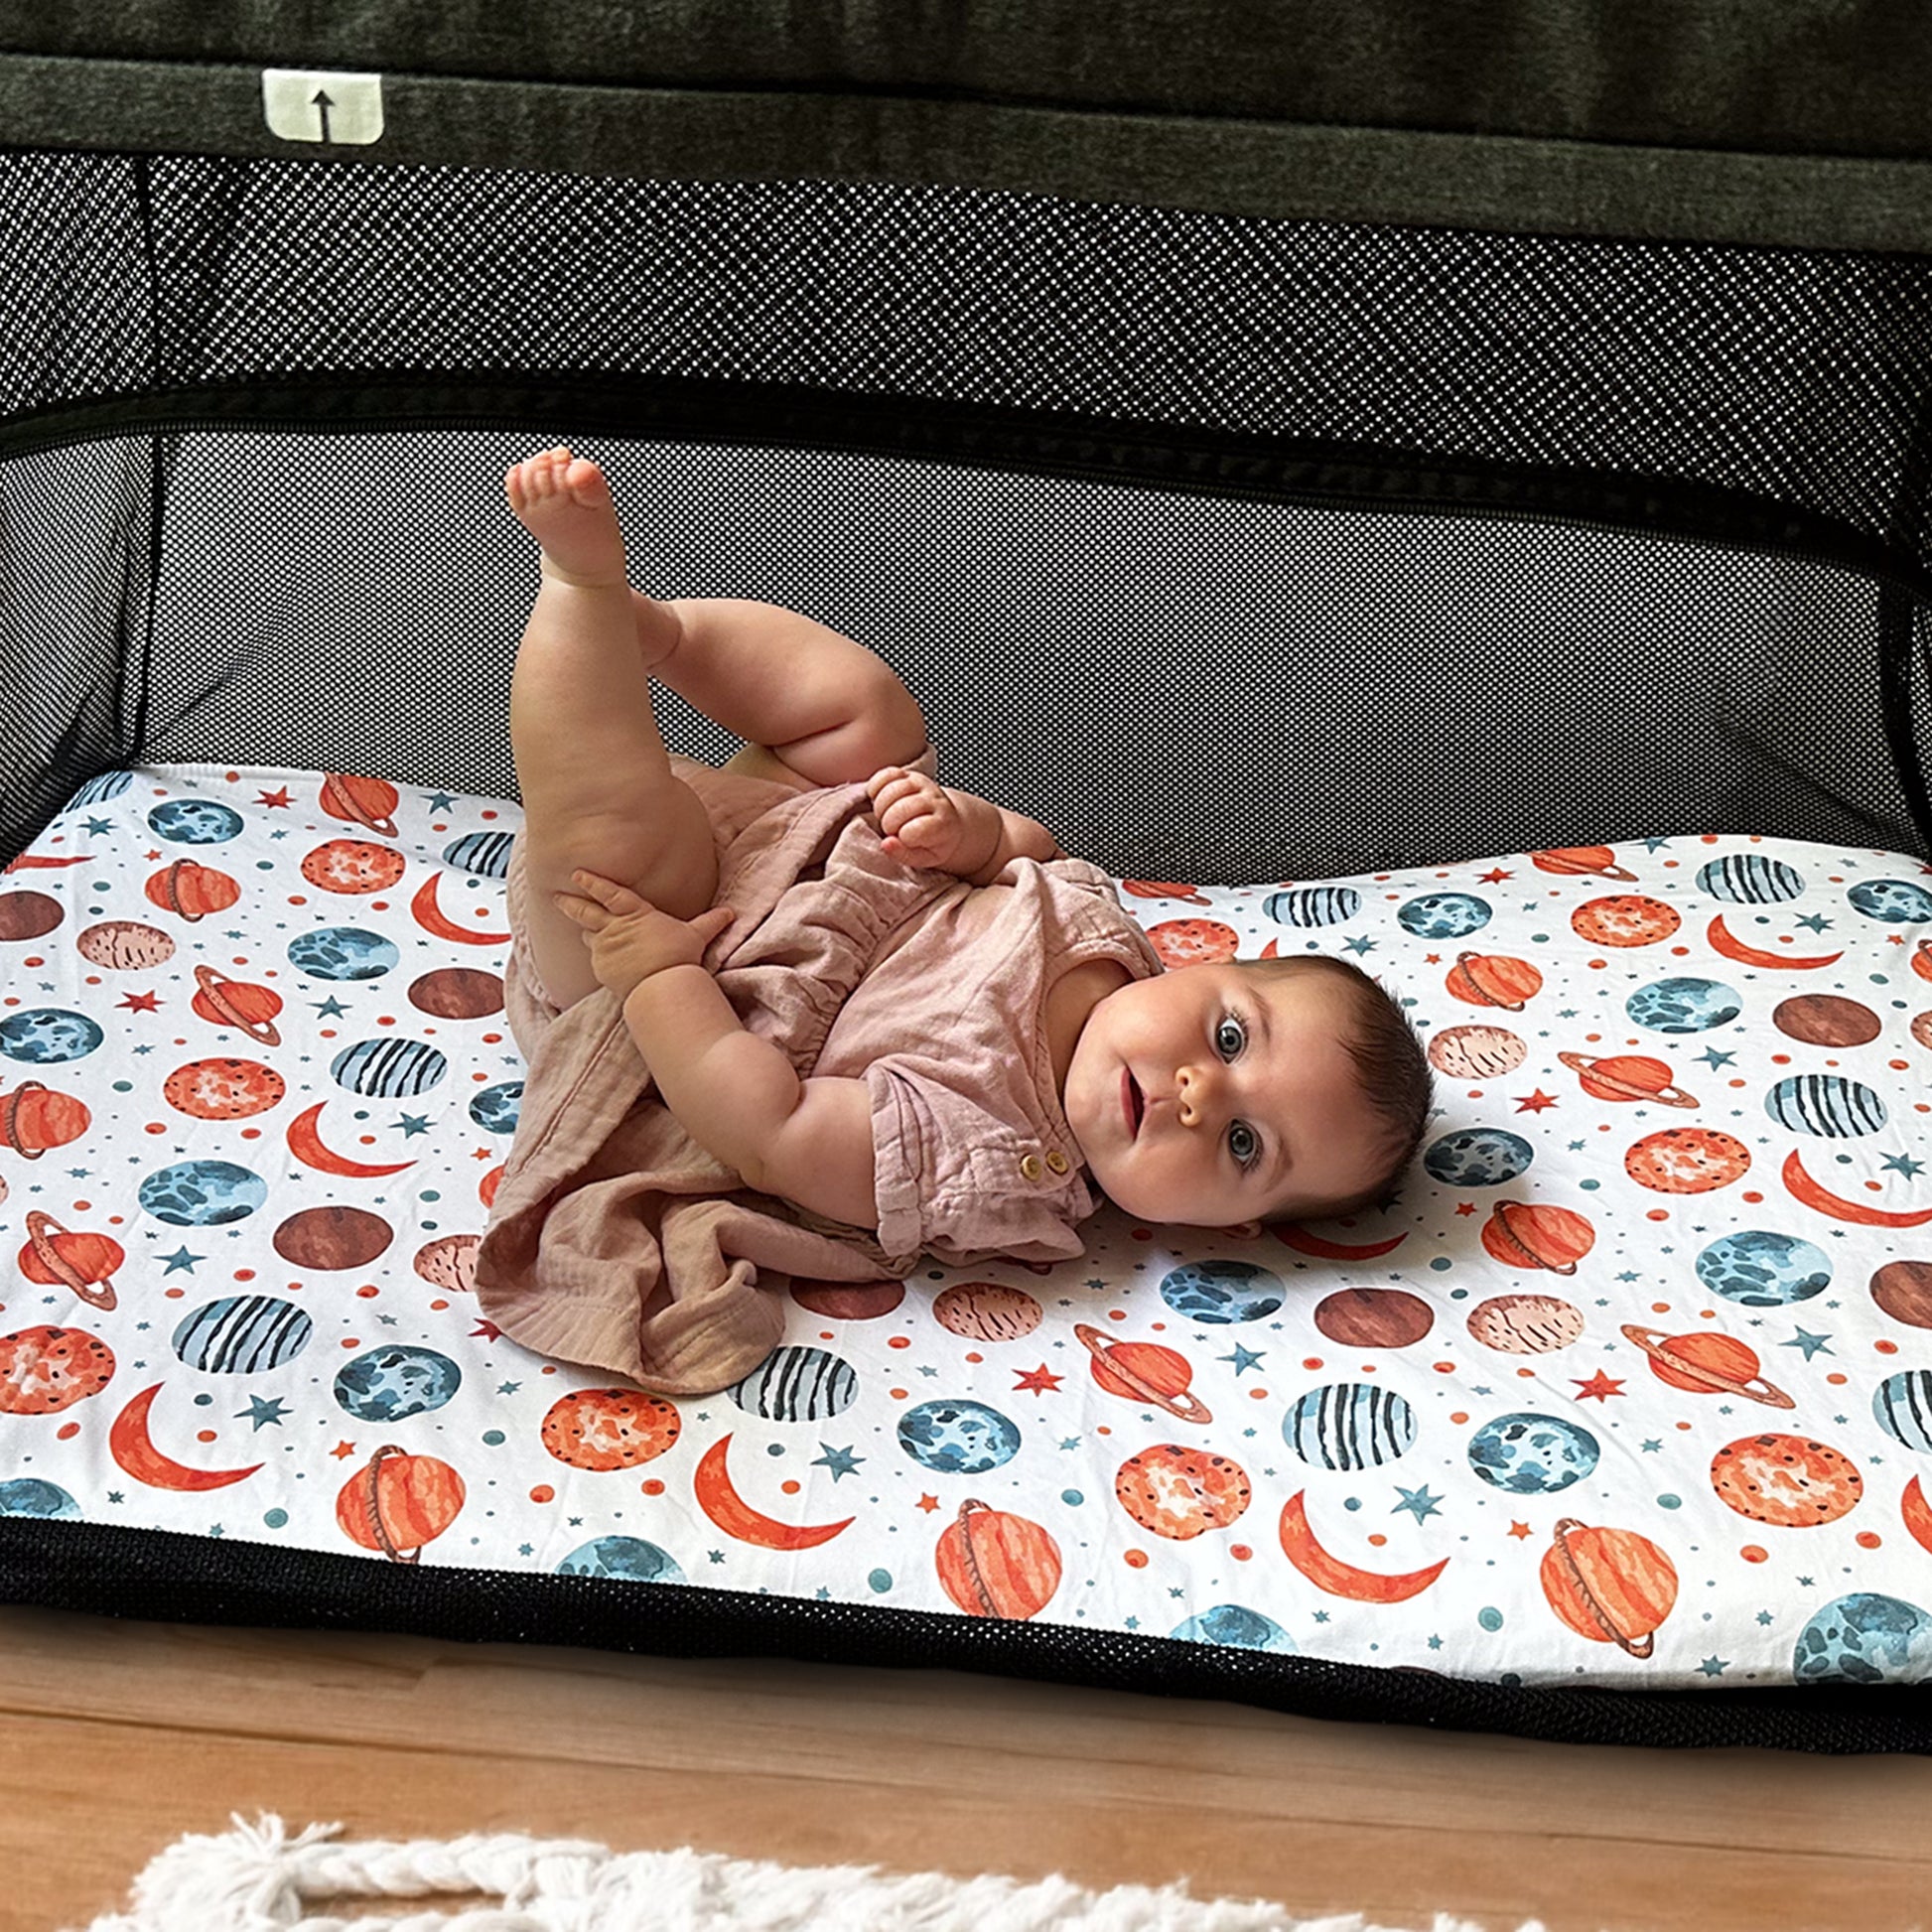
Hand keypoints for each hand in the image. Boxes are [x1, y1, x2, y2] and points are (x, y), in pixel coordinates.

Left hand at [552, 870, 735, 1000]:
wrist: (660, 984)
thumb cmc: (677, 956)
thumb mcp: (695, 935)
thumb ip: (709, 922)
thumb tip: (730, 913)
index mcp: (635, 913)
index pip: (609, 892)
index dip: (593, 882)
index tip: (577, 874)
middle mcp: (614, 928)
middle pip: (585, 911)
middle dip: (569, 902)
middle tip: (555, 895)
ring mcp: (605, 948)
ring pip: (588, 935)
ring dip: (585, 930)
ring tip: (580, 928)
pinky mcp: (602, 968)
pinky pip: (596, 959)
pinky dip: (598, 956)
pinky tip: (600, 959)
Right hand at [864, 765, 981, 871]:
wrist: (948, 820)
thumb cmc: (934, 842)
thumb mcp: (926, 859)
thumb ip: (905, 855)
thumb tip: (886, 843)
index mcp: (943, 824)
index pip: (912, 831)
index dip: (903, 838)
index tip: (906, 840)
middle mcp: (935, 800)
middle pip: (900, 809)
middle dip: (889, 824)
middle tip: (893, 830)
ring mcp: (922, 783)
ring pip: (891, 790)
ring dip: (880, 807)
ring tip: (887, 816)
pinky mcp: (910, 774)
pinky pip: (885, 775)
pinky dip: (876, 788)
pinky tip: (880, 800)